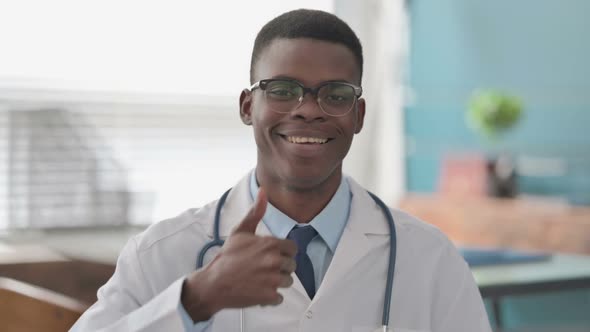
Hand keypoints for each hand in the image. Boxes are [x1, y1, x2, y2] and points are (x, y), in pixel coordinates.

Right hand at [182, 188, 297, 321]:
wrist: (213, 283)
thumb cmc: (226, 258)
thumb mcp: (240, 231)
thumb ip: (255, 212)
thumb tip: (264, 192)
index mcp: (270, 244)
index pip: (292, 248)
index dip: (282, 252)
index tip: (271, 255)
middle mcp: (274, 261)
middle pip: (291, 266)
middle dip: (280, 268)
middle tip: (263, 268)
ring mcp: (272, 280)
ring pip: (287, 281)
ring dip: (276, 282)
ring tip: (260, 279)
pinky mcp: (269, 296)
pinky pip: (280, 297)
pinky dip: (270, 297)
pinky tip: (258, 290)